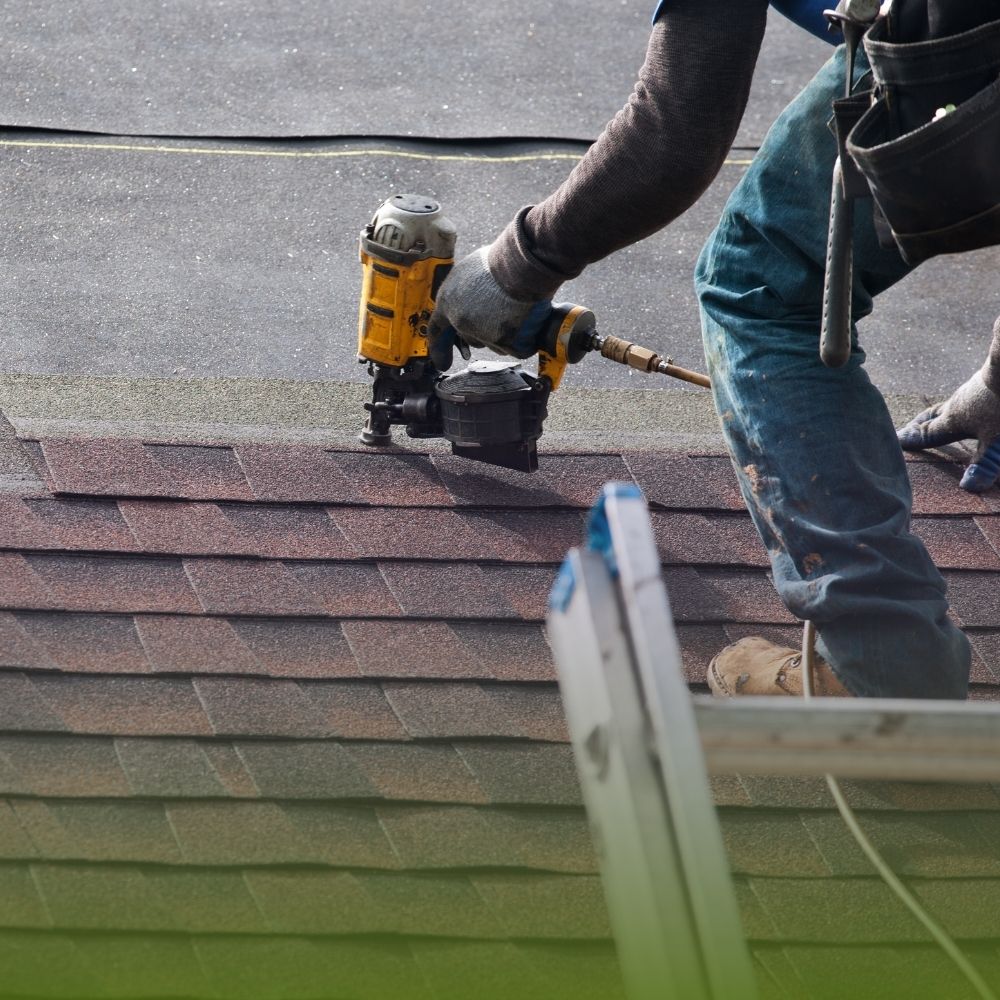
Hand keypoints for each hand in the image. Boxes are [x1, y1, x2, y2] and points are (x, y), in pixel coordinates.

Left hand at [427, 247, 550, 370]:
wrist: (519, 267)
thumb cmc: (496, 262)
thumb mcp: (468, 270)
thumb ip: (462, 290)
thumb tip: (466, 296)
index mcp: (448, 302)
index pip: (437, 330)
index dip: (439, 347)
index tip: (441, 362)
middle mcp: (461, 321)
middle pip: (470, 337)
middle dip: (481, 330)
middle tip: (498, 313)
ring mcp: (482, 333)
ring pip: (491, 343)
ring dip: (502, 332)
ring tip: (514, 308)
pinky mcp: (504, 341)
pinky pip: (513, 348)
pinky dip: (522, 339)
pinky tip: (526, 322)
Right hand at [897, 317, 999, 492]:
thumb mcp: (996, 439)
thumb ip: (984, 463)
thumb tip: (968, 487)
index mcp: (953, 420)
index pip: (927, 433)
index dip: (912, 440)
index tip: (895, 441)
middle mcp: (956, 404)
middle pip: (932, 415)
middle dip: (918, 424)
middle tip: (906, 430)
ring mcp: (971, 390)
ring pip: (948, 405)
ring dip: (939, 413)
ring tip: (937, 418)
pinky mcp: (987, 381)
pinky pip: (967, 396)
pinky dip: (961, 404)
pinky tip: (971, 403)